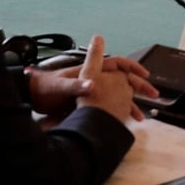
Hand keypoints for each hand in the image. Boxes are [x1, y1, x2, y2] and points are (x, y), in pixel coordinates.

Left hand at [26, 36, 158, 121]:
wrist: (31, 97)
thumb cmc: (43, 88)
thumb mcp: (59, 86)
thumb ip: (74, 85)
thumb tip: (92, 85)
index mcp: (88, 71)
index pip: (116, 63)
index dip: (131, 67)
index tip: (144, 75)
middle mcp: (92, 79)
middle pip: (121, 79)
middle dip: (138, 87)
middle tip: (153, 95)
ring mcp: (90, 91)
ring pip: (116, 95)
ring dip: (130, 103)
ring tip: (141, 116)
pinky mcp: (87, 103)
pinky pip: (108, 106)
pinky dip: (118, 112)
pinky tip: (124, 121)